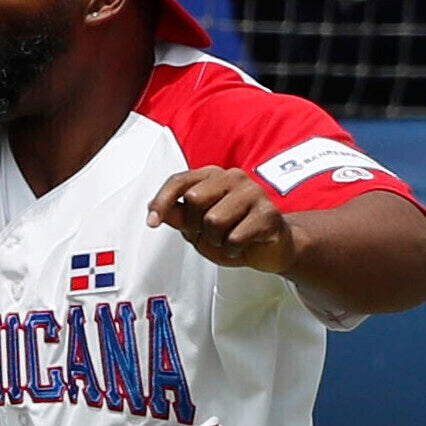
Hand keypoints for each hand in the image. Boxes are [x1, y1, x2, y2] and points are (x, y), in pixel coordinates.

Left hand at [149, 165, 298, 275]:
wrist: (273, 248)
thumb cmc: (236, 233)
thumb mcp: (198, 228)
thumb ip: (179, 216)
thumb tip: (157, 209)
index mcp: (213, 176)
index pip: (179, 181)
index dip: (163, 201)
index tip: (152, 222)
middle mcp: (233, 178)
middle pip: (195, 200)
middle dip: (197, 226)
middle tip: (211, 234)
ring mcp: (253, 193)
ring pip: (214, 221)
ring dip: (217, 240)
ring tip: (229, 238)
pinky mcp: (268, 214)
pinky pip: (235, 237)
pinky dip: (233, 249)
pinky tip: (243, 245)